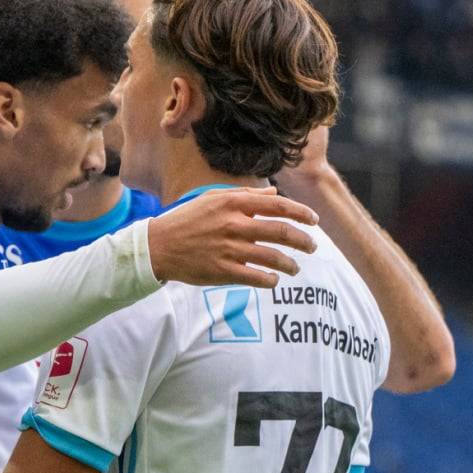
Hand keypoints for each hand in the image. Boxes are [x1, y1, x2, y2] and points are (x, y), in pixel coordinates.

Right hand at [147, 188, 318, 287]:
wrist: (158, 246)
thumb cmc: (186, 220)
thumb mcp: (211, 198)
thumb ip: (245, 194)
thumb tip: (274, 193)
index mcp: (232, 203)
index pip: (278, 205)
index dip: (301, 213)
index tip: (314, 221)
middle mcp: (234, 224)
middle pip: (281, 232)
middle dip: (303, 241)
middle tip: (312, 247)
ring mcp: (229, 249)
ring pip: (273, 257)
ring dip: (290, 264)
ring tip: (295, 268)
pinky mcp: (223, 271)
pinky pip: (256, 277)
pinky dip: (270, 280)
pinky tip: (274, 280)